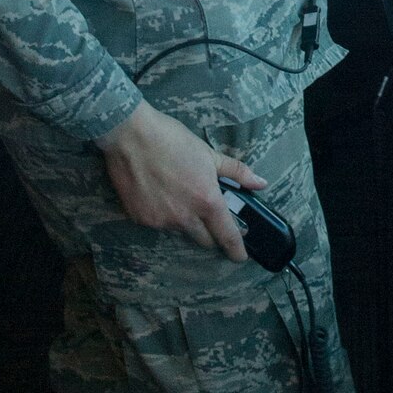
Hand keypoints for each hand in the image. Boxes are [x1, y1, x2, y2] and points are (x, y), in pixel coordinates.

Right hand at [95, 100, 267, 261]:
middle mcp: (185, 217)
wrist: (131, 135)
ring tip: (180, 196)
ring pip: (180, 231)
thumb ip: (237, 172)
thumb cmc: (174, 141)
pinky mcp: (140, 219)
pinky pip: (158, 224)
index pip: (227, 236)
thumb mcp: (210, 154)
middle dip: (211, 233)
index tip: (240, 257)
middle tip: (210, 216)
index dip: (236, 250)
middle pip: (204, 240)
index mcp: (207, 201)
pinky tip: (159, 195)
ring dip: (186, 222)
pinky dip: (163, 215)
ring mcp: (161, 221)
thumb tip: (261, 183)